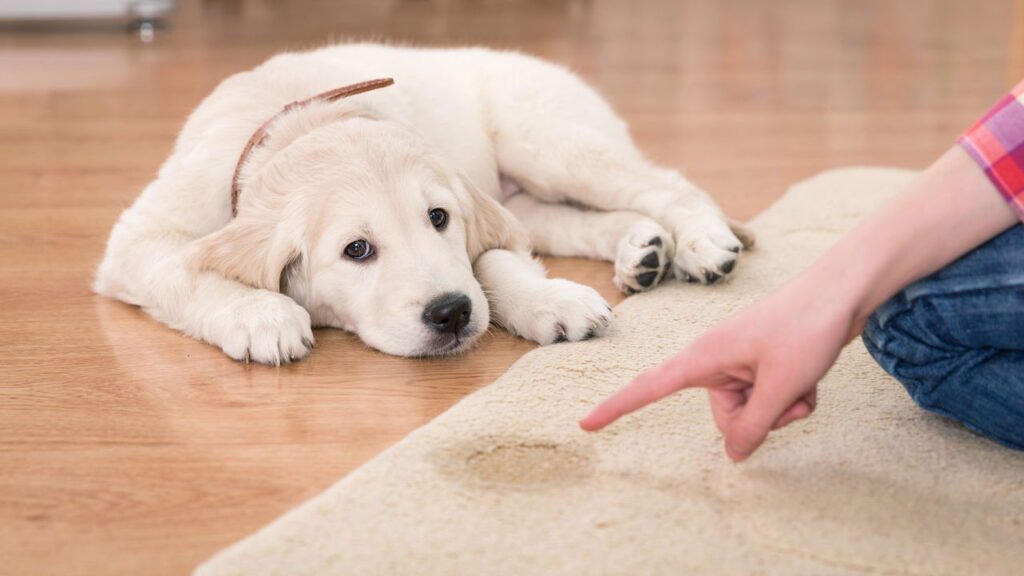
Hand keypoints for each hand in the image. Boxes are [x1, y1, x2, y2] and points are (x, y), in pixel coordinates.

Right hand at [579, 274, 859, 461]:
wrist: (842, 292)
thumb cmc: (806, 329)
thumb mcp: (781, 387)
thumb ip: (753, 426)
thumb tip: (734, 455)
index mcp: (705, 357)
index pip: (649, 387)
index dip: (617, 407)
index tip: (585, 424)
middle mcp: (716, 360)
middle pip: (725, 417)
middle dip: (760, 419)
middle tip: (788, 393)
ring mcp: (741, 363)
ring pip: (753, 412)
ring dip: (782, 408)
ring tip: (803, 381)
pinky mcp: (761, 364)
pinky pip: (769, 399)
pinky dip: (793, 397)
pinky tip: (810, 378)